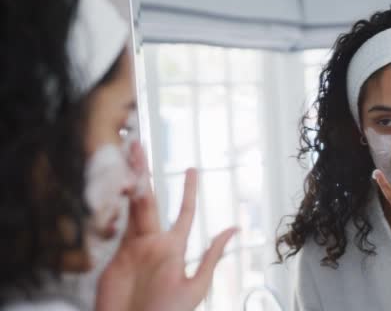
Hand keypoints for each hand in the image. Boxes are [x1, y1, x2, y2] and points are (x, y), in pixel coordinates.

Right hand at [95, 142, 237, 310]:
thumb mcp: (195, 287)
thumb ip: (211, 257)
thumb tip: (234, 228)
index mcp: (173, 247)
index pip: (183, 212)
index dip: (187, 191)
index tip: (192, 169)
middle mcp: (152, 242)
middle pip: (149, 200)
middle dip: (144, 173)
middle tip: (138, 146)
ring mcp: (131, 247)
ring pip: (131, 207)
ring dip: (129, 182)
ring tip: (127, 158)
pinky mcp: (114, 255)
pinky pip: (116, 224)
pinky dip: (116, 205)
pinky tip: (117, 187)